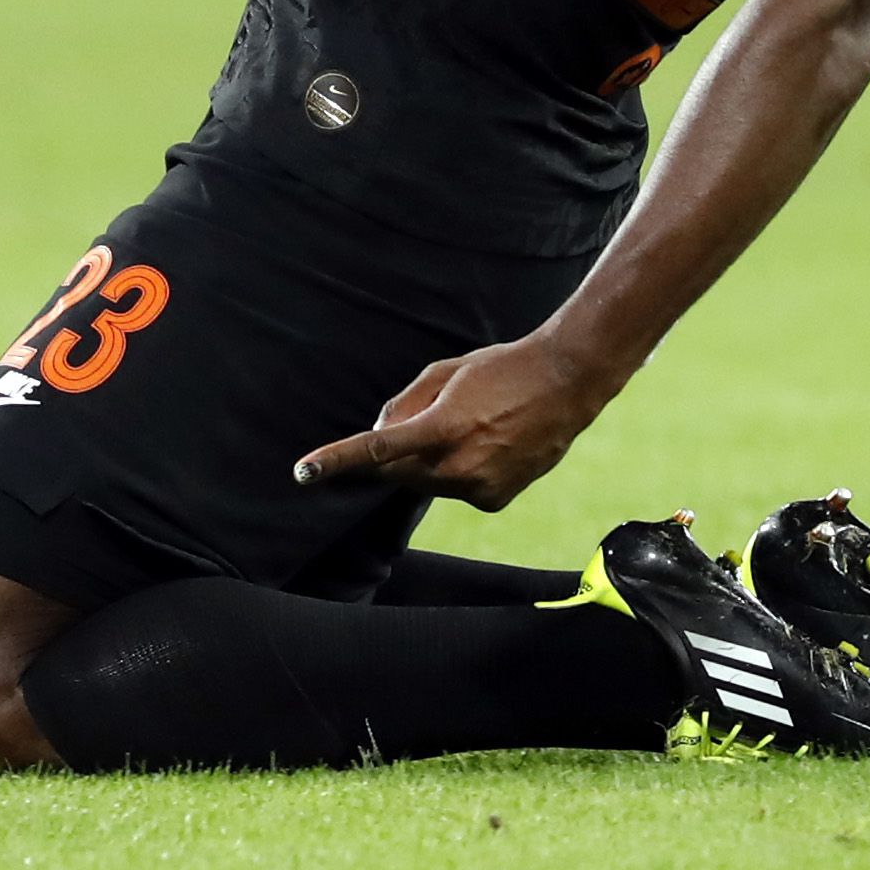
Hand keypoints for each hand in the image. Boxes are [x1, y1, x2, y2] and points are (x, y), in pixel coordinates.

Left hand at [291, 335, 614, 511]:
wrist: (565, 384)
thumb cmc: (500, 368)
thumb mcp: (445, 372)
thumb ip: (404, 406)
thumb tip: (378, 436)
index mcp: (441, 428)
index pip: (376, 450)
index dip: (335, 461)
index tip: (303, 472)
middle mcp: (457, 466)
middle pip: (398, 471)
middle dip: (395, 453)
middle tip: (426, 420)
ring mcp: (477, 487)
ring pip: (427, 483)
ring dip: (429, 461)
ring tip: (469, 425)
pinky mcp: (493, 500)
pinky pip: (456, 490)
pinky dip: (457, 471)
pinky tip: (486, 443)